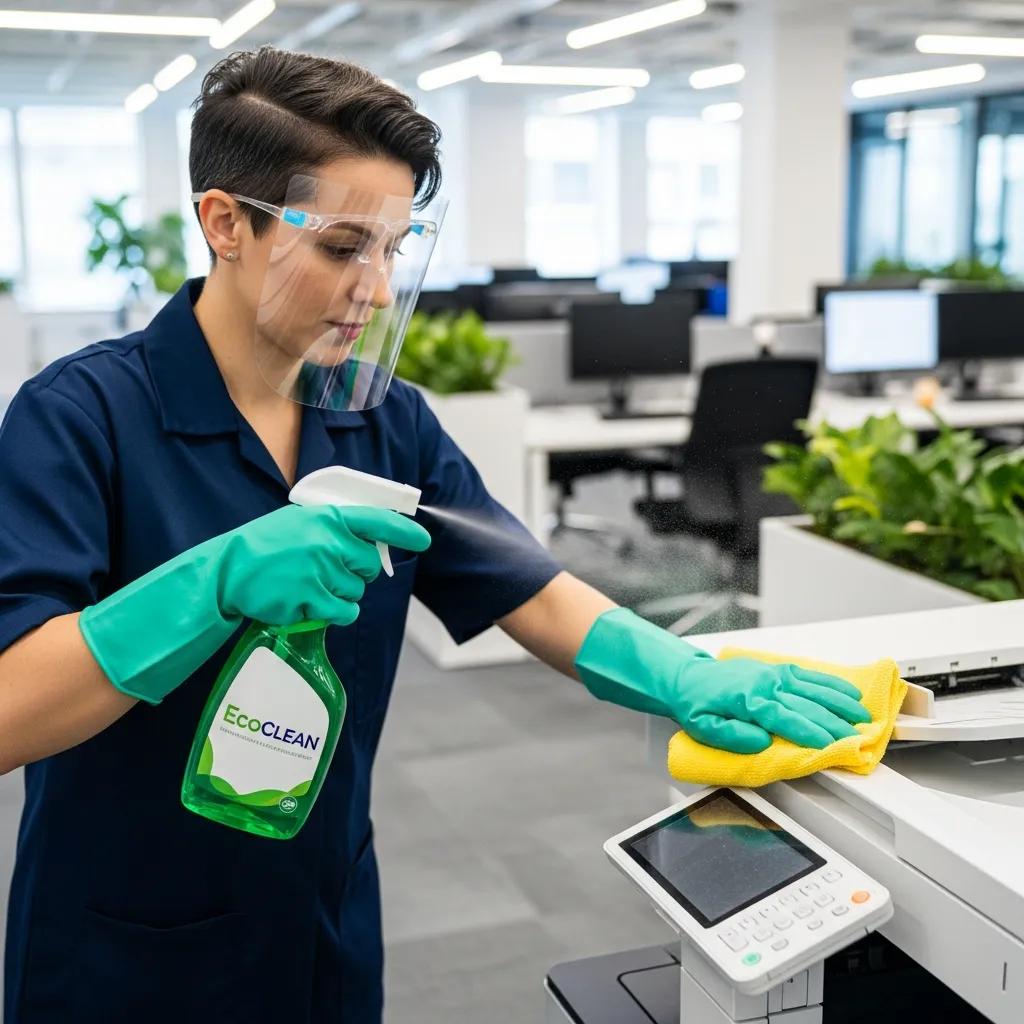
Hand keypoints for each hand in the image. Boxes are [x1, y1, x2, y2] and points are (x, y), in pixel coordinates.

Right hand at [80, 504, 430, 703]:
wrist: (228, 573)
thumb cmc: (264, 547)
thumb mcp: (298, 523)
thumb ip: (334, 528)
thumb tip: (373, 540)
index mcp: (327, 517)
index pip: (378, 521)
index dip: (405, 531)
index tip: (424, 539)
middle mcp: (329, 542)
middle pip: (370, 565)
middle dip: (356, 571)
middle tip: (327, 569)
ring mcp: (322, 571)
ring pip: (357, 592)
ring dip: (340, 594)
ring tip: (308, 584)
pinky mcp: (314, 599)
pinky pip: (345, 612)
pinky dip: (333, 612)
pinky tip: (309, 603)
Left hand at [670, 656, 869, 753]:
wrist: (688, 676)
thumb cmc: (696, 705)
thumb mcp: (703, 727)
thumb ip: (731, 736)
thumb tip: (762, 742)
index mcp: (748, 700)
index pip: (784, 718)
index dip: (809, 733)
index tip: (830, 745)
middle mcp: (765, 684)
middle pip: (806, 705)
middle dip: (834, 723)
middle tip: (858, 739)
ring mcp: (774, 674)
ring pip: (814, 688)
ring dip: (840, 703)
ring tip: (863, 717)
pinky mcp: (778, 669)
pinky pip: (810, 676)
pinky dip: (832, 684)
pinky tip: (850, 693)